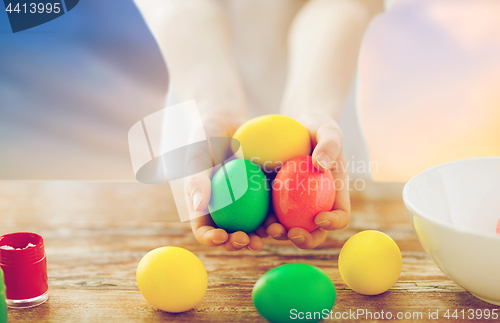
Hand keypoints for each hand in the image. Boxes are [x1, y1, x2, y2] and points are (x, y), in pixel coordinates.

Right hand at [186, 114, 268, 250]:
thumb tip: (197, 207)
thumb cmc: (206, 135)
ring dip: (263, 234)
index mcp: (204, 206)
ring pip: (254, 225)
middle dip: (240, 243)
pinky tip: (289, 216)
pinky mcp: (263, 193)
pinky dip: (279, 214)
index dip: (211, 239)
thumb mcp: (198, 154)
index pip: (204, 230)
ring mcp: (245, 202)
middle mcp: (225, 209)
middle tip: (250, 241)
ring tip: (272, 233)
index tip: (222, 236)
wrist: (228, 119)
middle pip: (231, 234)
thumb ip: (196, 179)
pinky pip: (271, 206)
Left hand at [266, 111, 350, 248]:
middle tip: (292, 233)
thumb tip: (321, 165)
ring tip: (269, 228)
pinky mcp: (273, 200)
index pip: (340, 215)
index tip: (320, 217)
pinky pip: (268, 213)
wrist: (293, 125)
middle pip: (315, 231)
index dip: (334, 222)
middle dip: (305, 239)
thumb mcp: (327, 129)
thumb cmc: (316, 126)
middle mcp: (316, 205)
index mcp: (334, 193)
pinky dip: (262, 220)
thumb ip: (330, 144)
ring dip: (280, 234)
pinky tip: (252, 219)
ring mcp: (294, 205)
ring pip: (289, 228)